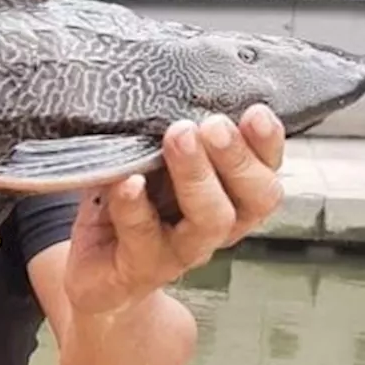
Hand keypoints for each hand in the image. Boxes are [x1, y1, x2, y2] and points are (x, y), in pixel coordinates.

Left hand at [63, 104, 285, 316]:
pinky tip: (128, 182)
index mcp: (229, 197)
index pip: (266, 170)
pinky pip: (143, 238)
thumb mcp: (149, 164)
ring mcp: (180, 252)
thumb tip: (164, 84)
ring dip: (197, 176)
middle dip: (237, 157)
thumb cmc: (129, 209)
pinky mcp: (139, 269)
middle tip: (214, 125)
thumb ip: (164, 134)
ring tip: (178, 137)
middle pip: (254, 198)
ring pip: (209, 221)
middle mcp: (215, 225)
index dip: (268, 144)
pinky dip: (135, 206)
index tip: (256, 112)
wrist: (97, 280)